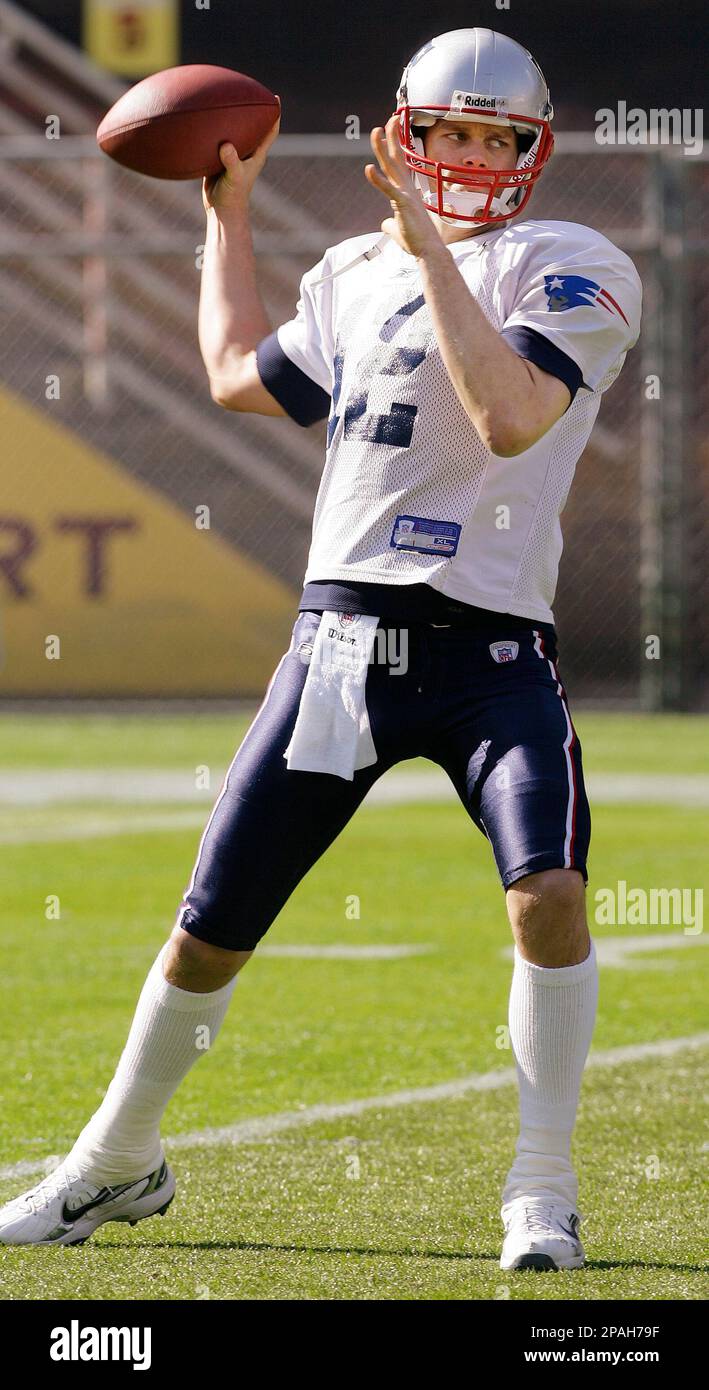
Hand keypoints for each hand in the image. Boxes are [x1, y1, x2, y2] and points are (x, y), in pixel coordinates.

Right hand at [202, 103, 280, 215]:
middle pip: (253, 127)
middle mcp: (246, 153)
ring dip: (230, 120)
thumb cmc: (233, 196)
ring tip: (223, 101)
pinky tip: (203, 121)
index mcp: (256, 154)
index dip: (275, 114)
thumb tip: (226, 145)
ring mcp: (232, 156)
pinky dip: (212, 132)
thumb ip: (231, 161)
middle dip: (252, 111)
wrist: (221, 211)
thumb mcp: (233, 177)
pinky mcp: (218, 160)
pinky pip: (216, 142)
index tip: (275, 98)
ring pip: (233, 133)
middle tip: (249, 91)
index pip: (270, 131)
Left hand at [364, 114, 441, 257]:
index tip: (391, 130)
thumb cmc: (417, 241)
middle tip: (389, 120)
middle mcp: (407, 189)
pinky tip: (368, 168)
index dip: (395, 146)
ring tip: (375, 132)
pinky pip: (388, 189)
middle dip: (392, 137)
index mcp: (406, 192)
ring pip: (392, 167)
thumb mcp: (398, 230)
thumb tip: (384, 224)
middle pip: (397, 158)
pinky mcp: (402, 205)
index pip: (399, 164)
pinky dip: (377, 179)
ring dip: (383, 149)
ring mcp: (405, 195)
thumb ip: (390, 224)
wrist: (429, 251)